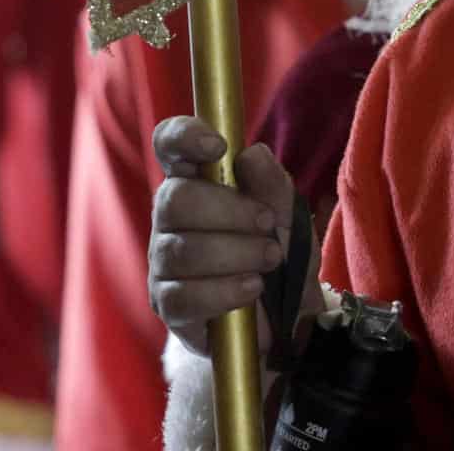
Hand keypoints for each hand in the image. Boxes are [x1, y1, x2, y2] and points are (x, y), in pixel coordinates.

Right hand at [149, 116, 315, 355]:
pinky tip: (251, 289)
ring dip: (236, 253)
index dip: (184, 136)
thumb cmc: (279, 252)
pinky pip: (183, 297)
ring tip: (269, 260)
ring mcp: (164, 263)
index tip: (218, 146)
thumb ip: (272, 184)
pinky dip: (224, 291)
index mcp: (197, 182)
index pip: (170, 145)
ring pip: (181, 250)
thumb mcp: (289, 214)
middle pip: (174, 199)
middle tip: (267, 224)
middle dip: (229, 211)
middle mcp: (171, 219)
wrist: (287, 317)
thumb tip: (252, 153)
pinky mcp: (168, 305)